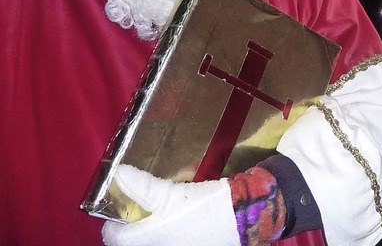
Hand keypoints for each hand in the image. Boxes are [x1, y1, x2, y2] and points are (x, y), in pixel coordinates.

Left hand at [101, 165, 239, 245]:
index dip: (115, 217)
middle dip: (133, 221)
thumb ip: (142, 186)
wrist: (237, 220)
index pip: (112, 235)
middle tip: (143, 202)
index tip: (124, 202)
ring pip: (148, 240)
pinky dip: (163, 232)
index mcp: (142, 242)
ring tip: (160, 207)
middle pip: (130, 239)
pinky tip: (176, 219)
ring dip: (148, 227)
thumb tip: (119, 173)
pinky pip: (164, 241)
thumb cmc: (201, 210)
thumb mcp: (170, 194)